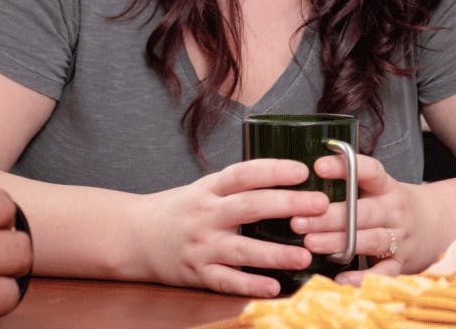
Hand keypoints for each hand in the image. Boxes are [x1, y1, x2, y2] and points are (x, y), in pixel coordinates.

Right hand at [127, 158, 334, 295]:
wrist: (134, 236)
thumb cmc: (181, 209)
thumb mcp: (206, 187)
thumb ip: (240, 185)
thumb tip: (290, 176)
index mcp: (210, 189)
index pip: (244, 174)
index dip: (273, 170)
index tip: (303, 170)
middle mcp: (206, 215)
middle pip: (249, 207)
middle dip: (287, 205)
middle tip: (320, 204)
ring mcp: (201, 247)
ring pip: (242, 250)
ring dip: (276, 254)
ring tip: (306, 255)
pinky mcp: (198, 274)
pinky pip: (227, 281)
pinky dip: (250, 285)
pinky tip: (274, 286)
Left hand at [291, 153, 440, 281]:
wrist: (437, 226)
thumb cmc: (394, 207)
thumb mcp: (381, 189)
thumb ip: (352, 184)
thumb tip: (305, 179)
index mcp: (388, 188)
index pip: (370, 171)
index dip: (345, 168)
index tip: (318, 167)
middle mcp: (395, 211)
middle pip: (364, 212)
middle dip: (330, 216)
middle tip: (299, 220)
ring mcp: (400, 238)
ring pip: (370, 240)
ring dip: (339, 242)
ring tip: (310, 243)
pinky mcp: (401, 264)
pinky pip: (383, 273)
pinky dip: (362, 278)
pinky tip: (340, 279)